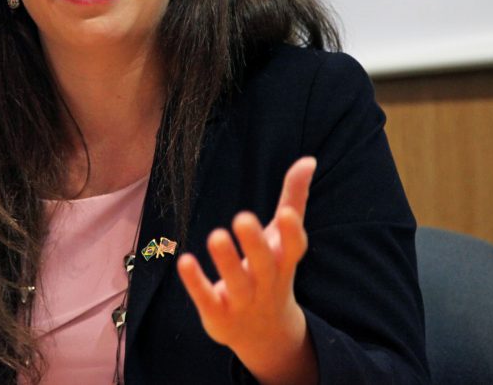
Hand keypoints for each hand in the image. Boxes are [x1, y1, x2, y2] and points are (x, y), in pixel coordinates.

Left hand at [178, 156, 317, 384]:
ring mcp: (243, 301)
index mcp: (284, 261)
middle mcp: (266, 282)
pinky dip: (196, 283)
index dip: (290, 233)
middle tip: (242, 218)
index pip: (293, 247)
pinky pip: (206, 299)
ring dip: (226, 261)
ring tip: (216, 236)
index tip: (286, 214)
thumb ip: (294, 198)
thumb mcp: (284, 238)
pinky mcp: (218, 315)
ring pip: (236, 283)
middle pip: (263, 264)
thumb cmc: (273, 270)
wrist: (266, 334)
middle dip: (254, 243)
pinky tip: (184, 261)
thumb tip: (308, 159)